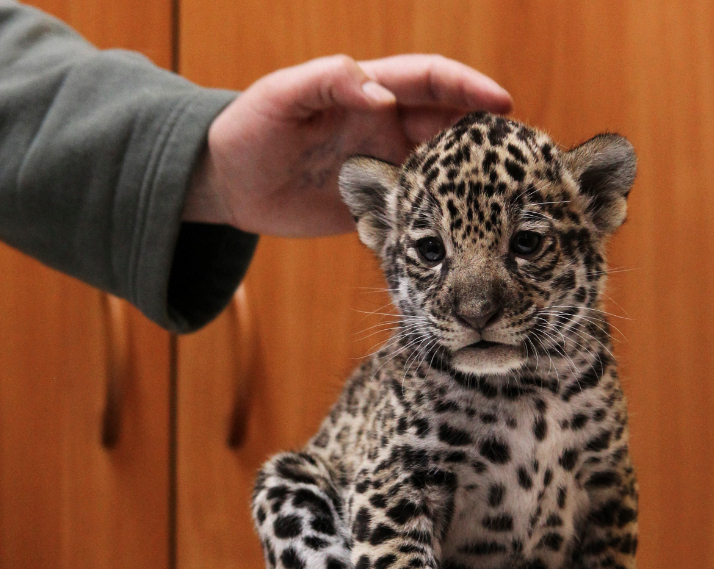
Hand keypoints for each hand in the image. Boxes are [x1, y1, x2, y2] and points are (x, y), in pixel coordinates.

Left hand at [183, 54, 510, 236]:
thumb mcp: (281, 97)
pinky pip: (415, 213)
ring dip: (470, 189)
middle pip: (449, 128)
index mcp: (370, 91)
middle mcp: (385, 128)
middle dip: (486, 141)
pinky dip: (437, 224)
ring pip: (441, 175)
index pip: (431, 82)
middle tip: (522, 161)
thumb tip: (380, 91)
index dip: (468, 88)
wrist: (228, 185)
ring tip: (503, 205)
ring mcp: (384, 170)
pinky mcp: (375, 209)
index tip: (503, 103)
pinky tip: (459, 239)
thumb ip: (328, 81)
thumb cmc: (247, 130)